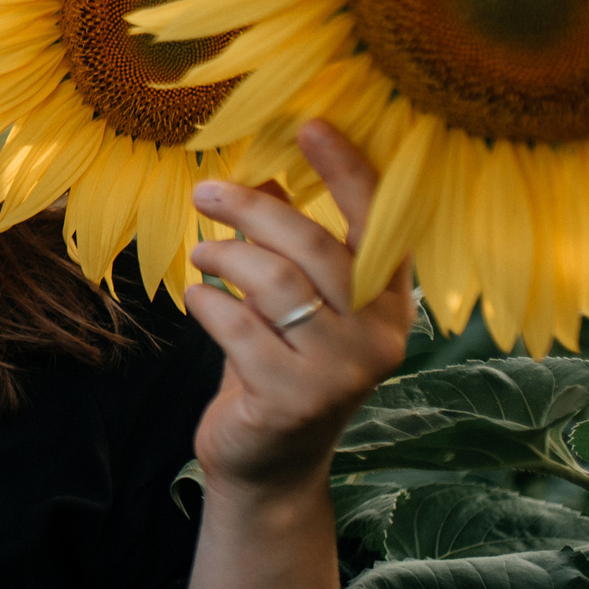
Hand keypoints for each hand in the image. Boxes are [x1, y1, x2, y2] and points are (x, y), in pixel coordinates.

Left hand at [184, 121, 412, 495]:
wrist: (269, 464)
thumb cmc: (278, 365)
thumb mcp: (291, 302)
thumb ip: (288, 246)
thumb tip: (267, 172)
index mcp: (390, 303)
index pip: (379, 223)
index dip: (347, 171)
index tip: (310, 125)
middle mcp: (379, 336)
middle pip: (315, 248)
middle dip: (254, 210)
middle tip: (207, 192)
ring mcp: (341, 372)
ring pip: (276, 283)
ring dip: (225, 258)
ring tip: (202, 254)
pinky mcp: (293, 399)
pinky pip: (238, 326)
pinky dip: (207, 303)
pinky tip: (198, 300)